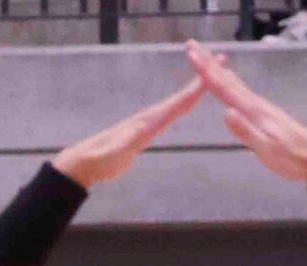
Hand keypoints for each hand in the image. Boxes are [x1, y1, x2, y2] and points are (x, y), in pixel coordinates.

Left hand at [49, 70, 204, 189]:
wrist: (85, 163)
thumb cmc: (101, 159)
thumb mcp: (116, 152)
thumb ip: (127, 141)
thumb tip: (139, 132)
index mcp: (148, 121)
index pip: (177, 102)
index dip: (196, 89)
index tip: (213, 72)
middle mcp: (151, 117)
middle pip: (181, 97)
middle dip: (201, 82)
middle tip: (220, 61)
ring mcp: (148, 123)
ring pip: (176, 104)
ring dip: (193, 91)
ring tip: (209, 79)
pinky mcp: (145, 131)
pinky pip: (170, 115)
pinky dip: (182, 106)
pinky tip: (186, 105)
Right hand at [186, 45, 306, 184]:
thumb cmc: (289, 157)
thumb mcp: (266, 147)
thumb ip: (246, 130)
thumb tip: (227, 112)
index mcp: (253, 111)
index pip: (225, 89)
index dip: (207, 73)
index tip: (193, 56)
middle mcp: (255, 104)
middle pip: (228, 81)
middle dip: (210, 65)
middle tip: (194, 49)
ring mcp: (261, 108)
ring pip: (235, 85)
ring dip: (220, 72)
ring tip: (209, 60)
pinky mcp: (264, 114)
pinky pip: (242, 93)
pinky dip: (232, 84)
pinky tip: (232, 83)